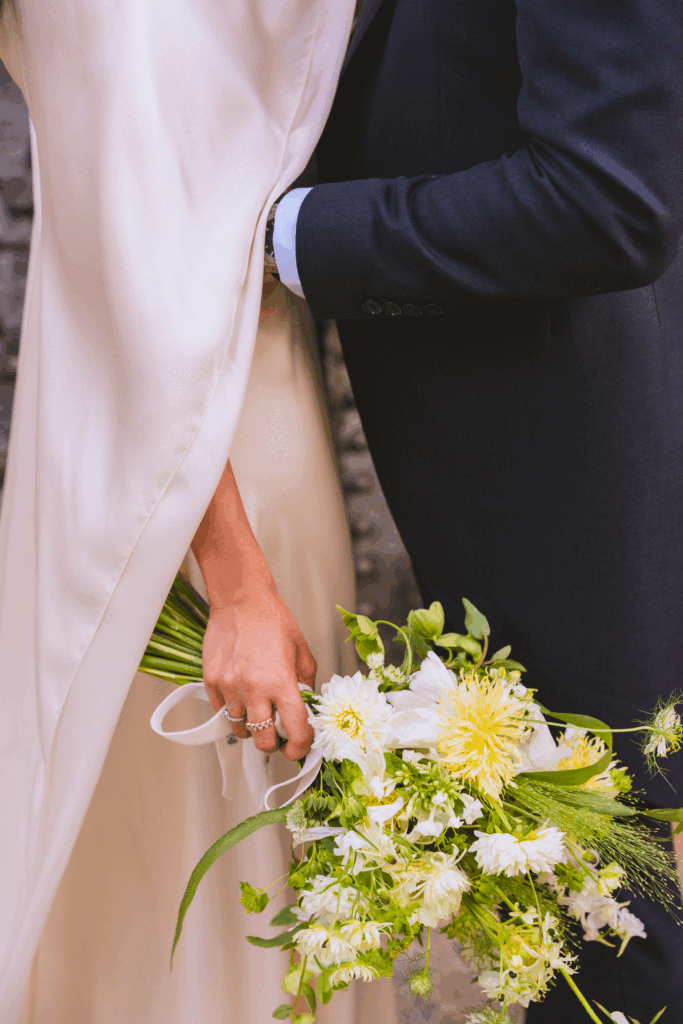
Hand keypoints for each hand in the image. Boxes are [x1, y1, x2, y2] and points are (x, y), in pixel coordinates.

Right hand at [201, 582, 315, 759]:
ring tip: (258, 710)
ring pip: (240, 730)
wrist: (241, 601)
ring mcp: (229, 688)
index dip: (300, 746)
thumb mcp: (301, 652)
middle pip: (263, 740)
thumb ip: (306, 684)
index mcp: (281, 682)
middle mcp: (254, 689)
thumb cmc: (273, 621)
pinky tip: (241, 696)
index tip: (300, 747)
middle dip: (273, 742)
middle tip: (278, 733)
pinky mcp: (211, 683)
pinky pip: (222, 713)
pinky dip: (233, 712)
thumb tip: (307, 709)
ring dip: (251, 728)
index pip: (295, 730)